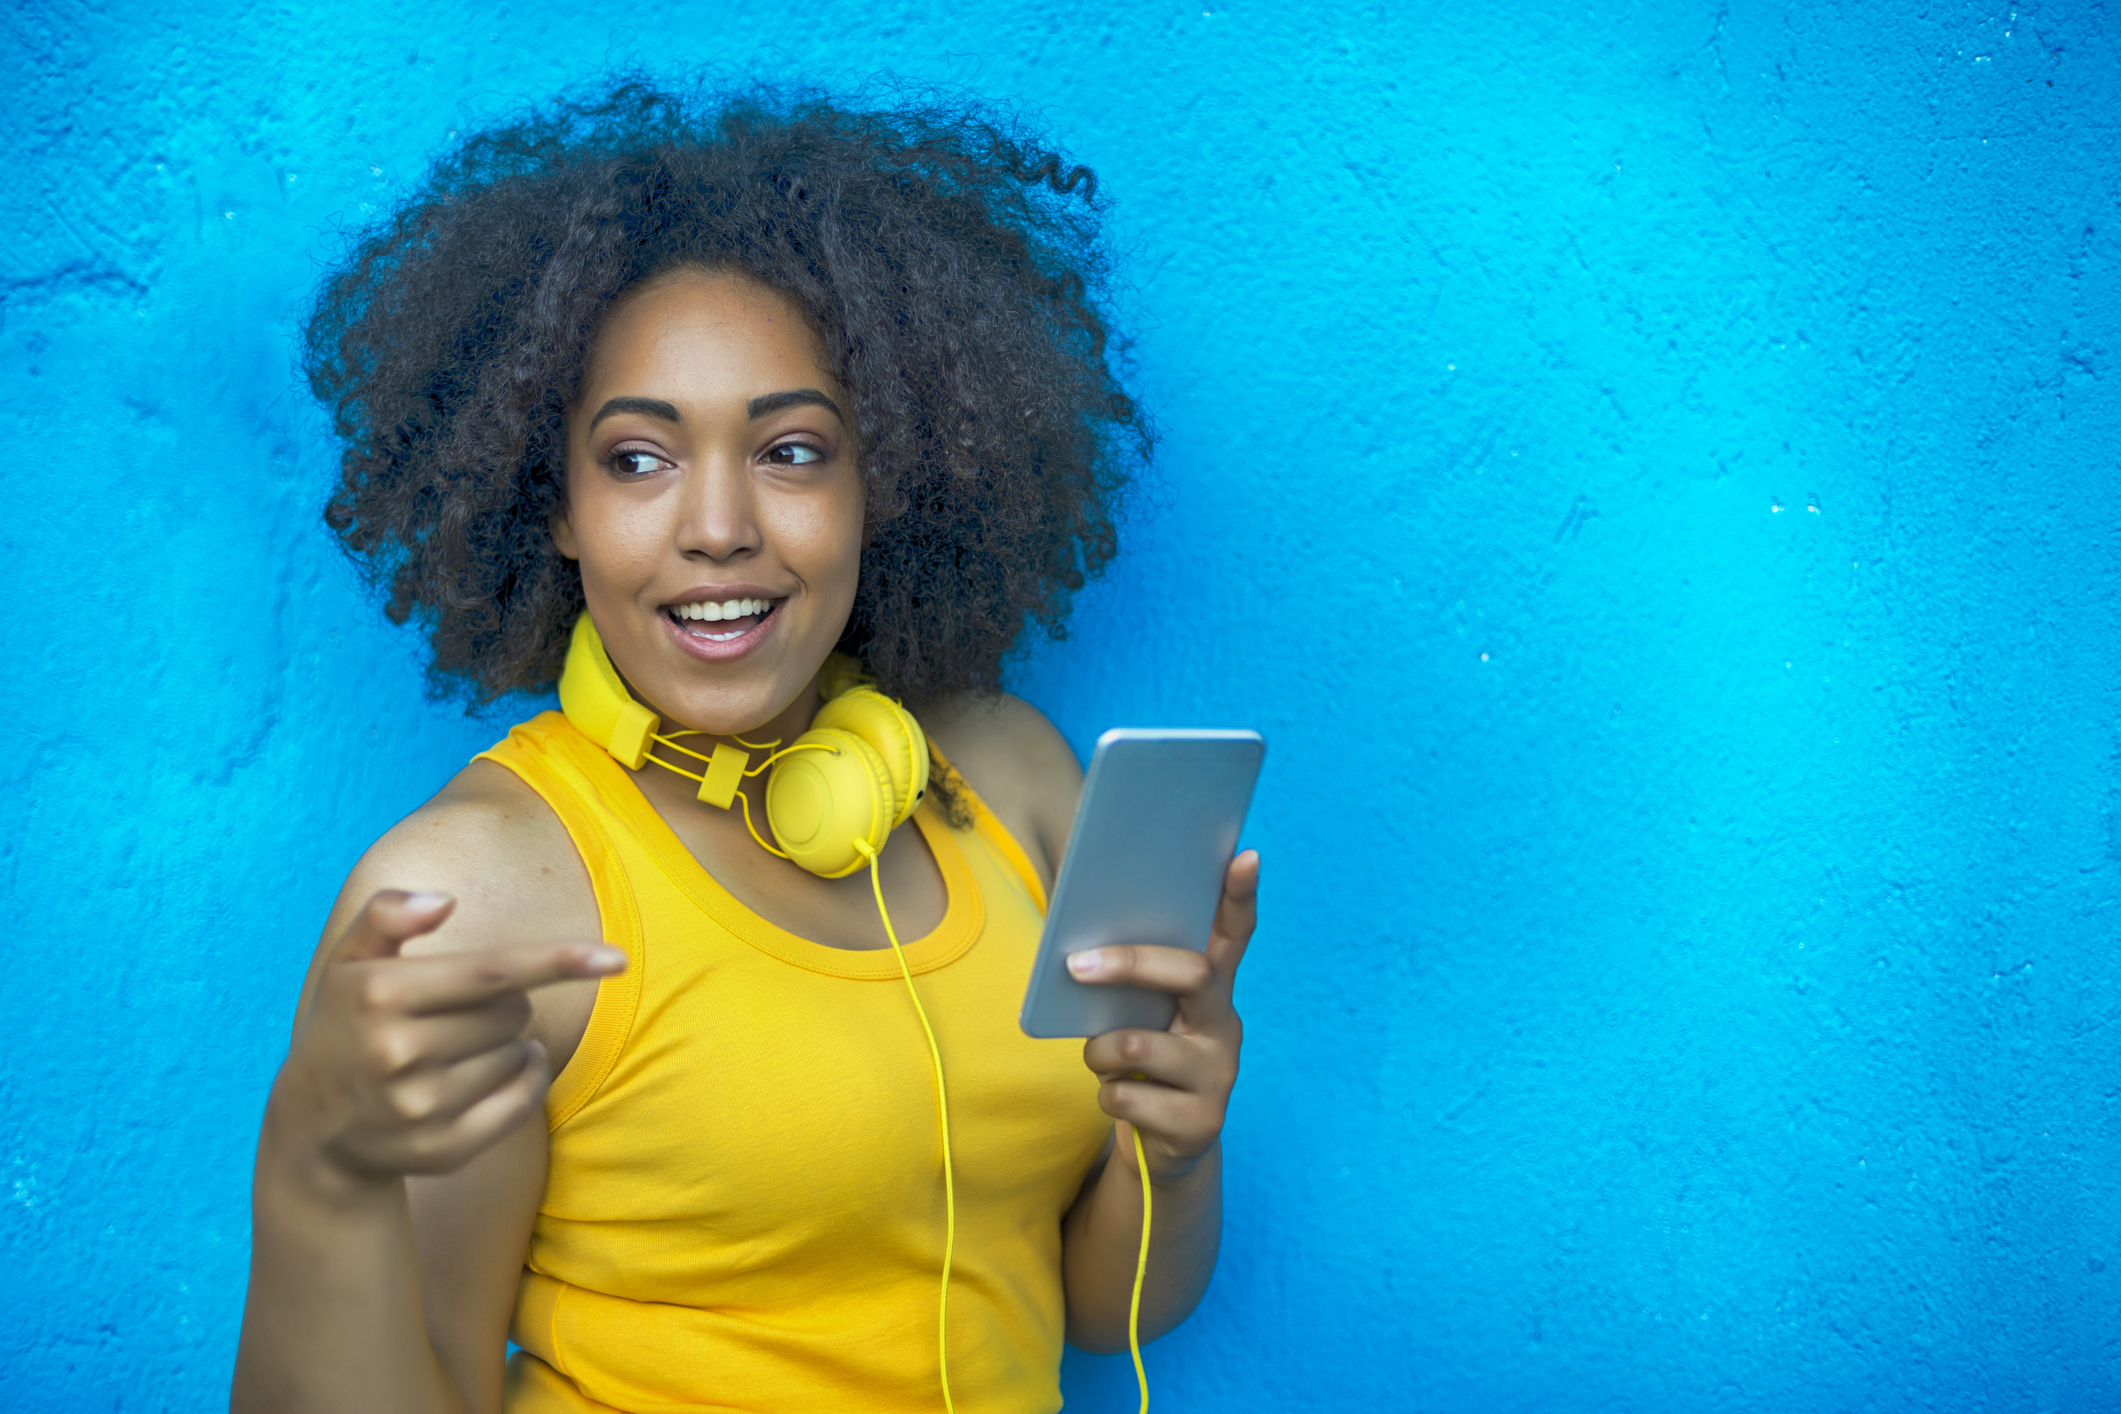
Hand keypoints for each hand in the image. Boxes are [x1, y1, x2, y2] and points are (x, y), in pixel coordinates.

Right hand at [263, 890, 624, 1199]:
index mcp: (378, 994)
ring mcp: (420, 1107)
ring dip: (510, 1044)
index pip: (492, 970)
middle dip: (505, 1003)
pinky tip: (494, 1074)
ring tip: (459, 1050)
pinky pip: (522, 1102)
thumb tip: (444, 901)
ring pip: (520, 1054)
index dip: (559, 960)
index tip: (617, 958)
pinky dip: (525, 1081)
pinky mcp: (442, 1150)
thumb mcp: (348, 964)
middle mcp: (398, 1053)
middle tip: (459, 1014)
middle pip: (513, 1010)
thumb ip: (386, 916)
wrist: (311, 1130)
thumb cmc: (346, 1027)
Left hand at [1069, 850, 1258, 1182]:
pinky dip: (1107, 1097)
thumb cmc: (1141, 1064)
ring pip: (1142, 1046)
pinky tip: (1120, 1099)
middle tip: (1076, 964)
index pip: (1234, 935)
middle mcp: (1225, 1026)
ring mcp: (1219, 1076)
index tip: (1245, 856)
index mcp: (1212, 991)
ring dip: (1101, 1052)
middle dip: (1130, 964)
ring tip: (1099, 1059)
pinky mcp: (1201, 1123)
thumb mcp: (1139, 1019)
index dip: (1240, 897)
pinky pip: (1129, 1098)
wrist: (1159, 1145)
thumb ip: (1130, 988)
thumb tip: (1080, 952)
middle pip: (1193, 974)